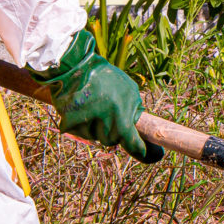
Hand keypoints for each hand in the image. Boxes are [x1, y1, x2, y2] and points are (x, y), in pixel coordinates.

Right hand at [30, 30, 163, 163]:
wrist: (74, 67)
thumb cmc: (104, 77)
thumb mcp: (128, 89)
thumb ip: (134, 109)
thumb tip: (138, 127)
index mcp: (120, 118)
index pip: (133, 144)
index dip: (143, 152)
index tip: (153, 156)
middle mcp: (104, 127)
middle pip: (113, 140)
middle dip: (114, 129)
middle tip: (109, 108)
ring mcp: (86, 128)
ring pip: (97, 137)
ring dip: (98, 126)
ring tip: (94, 103)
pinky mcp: (70, 127)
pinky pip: (83, 132)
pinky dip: (84, 123)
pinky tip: (83, 107)